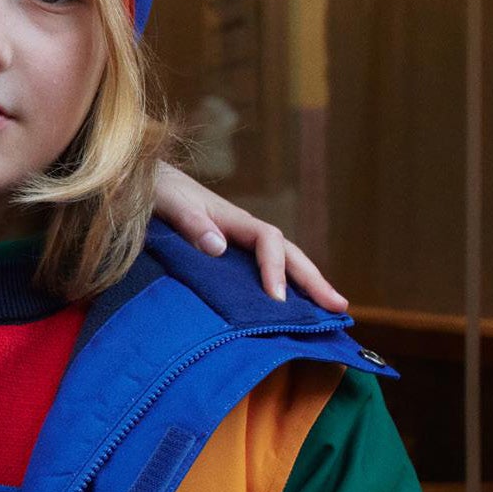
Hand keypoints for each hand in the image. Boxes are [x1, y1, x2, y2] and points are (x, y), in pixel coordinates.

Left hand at [152, 163, 346, 311]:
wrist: (152, 181)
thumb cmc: (162, 192)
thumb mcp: (173, 205)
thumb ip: (192, 224)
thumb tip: (218, 247)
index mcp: (235, 219)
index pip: (269, 242)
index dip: (275, 269)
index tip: (277, 298)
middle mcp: (245, 230)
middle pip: (289, 253)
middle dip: (314, 280)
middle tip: (339, 307)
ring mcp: (241, 240)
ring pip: (283, 261)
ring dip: (306, 284)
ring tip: (331, 310)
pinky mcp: (231, 251)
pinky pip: (265, 269)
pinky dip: (283, 285)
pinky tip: (291, 306)